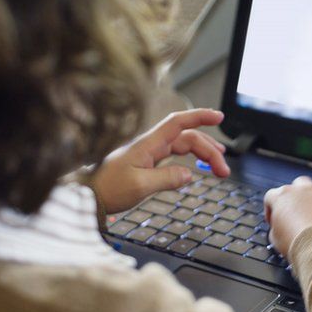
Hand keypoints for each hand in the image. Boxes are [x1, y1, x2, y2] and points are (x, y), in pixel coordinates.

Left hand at [92, 109, 230, 212]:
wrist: (87, 195)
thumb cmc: (107, 189)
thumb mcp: (140, 186)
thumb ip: (167, 178)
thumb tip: (189, 175)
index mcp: (148, 144)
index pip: (178, 122)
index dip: (200, 116)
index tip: (219, 117)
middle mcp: (151, 145)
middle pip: (188, 138)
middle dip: (209, 149)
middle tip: (224, 169)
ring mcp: (149, 153)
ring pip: (184, 146)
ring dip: (203, 155)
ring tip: (218, 169)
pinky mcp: (147, 163)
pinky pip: (175, 156)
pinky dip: (191, 160)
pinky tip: (197, 168)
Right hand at [263, 172, 311, 258]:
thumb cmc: (300, 244)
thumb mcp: (276, 240)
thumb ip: (276, 229)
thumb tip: (279, 230)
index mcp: (284, 197)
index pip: (272, 196)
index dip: (272, 209)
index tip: (276, 220)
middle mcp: (306, 190)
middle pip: (300, 183)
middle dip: (300, 195)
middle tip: (301, 210)